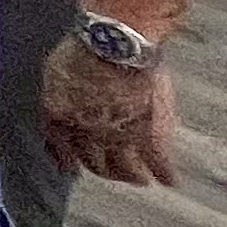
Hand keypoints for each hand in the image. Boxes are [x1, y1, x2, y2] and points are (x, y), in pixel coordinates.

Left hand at [41, 31, 177, 185]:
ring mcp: (120, 139)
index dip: (68, 159)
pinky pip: (159, 164)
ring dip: (132, 176)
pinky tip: (170, 181)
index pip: (61, 148)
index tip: (71, 166)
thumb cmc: (84, 47)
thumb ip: (57, 93)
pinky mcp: (150, 138)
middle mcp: (87, 135)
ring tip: (139, 179)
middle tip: (111, 170)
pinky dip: (166, 174)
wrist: (116, 46)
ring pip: (126, 169)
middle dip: (103, 169)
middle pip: (95, 163)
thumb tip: (59, 104)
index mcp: (60, 117)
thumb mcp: (55, 70)